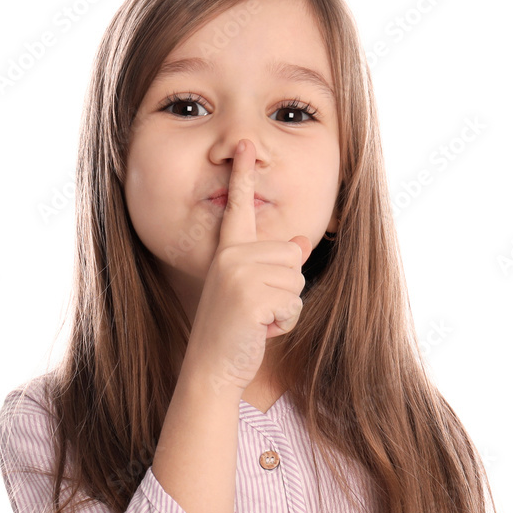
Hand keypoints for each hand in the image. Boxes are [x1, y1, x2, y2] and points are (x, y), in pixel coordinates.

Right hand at [184, 138, 311, 395]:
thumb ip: (273, 266)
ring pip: (296, 281)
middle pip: (292, 255)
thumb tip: (301, 243)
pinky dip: (283, 324)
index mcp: (228, 252)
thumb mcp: (251, 293)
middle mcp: (231, 257)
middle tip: (256, 310)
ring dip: (285, 309)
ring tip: (256, 321)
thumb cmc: (232, 332)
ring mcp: (239, 275)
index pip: (239, 208)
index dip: (243, 175)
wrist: (211, 367)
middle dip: (285, 289)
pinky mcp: (251, 296)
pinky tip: (259, 331)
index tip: (245, 145)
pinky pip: (293, 304)